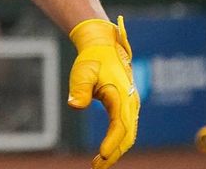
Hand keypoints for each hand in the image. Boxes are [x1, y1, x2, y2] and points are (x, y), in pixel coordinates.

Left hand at [68, 17, 138, 168]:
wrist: (103, 48)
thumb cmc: (92, 60)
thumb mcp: (82, 72)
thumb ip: (79, 90)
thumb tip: (74, 105)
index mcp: (122, 96)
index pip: (119, 125)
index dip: (112, 142)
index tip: (102, 155)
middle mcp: (131, 104)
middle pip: (126, 135)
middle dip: (114, 153)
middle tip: (97, 167)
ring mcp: (131, 106)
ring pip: (127, 134)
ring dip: (116, 150)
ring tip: (99, 164)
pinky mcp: (126, 108)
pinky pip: (124, 129)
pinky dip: (117, 142)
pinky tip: (105, 152)